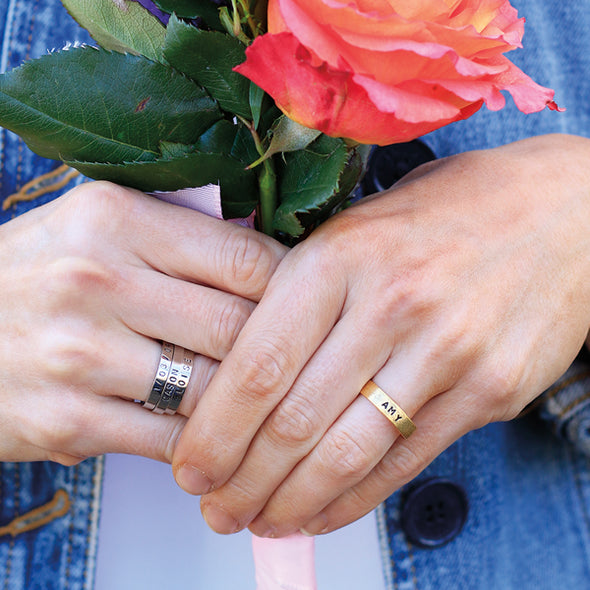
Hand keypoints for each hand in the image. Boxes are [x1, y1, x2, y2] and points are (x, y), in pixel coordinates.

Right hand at [0, 181, 285, 464]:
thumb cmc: (39, 272)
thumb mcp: (98, 226)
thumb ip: (179, 238)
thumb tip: (267, 264)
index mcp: (116, 220)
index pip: (243, 257)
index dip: (291, 286)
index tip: (306, 304)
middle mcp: (96, 282)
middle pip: (236, 326)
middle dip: (280, 351)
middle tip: (301, 359)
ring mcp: (79, 356)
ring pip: (211, 390)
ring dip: (248, 403)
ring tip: (268, 401)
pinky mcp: (66, 420)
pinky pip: (171, 441)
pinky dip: (206, 442)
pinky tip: (218, 434)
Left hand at [172, 134, 589, 536]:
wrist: (563, 211)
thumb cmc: (449, 212)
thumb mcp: (361, 223)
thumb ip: (303, 286)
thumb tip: (242, 361)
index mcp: (341, 256)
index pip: (258, 364)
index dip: (214, 430)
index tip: (191, 465)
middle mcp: (391, 304)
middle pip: (295, 420)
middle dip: (243, 480)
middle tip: (215, 508)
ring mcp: (447, 350)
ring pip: (348, 454)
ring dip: (293, 502)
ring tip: (261, 521)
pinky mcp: (490, 389)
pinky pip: (406, 461)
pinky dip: (354, 499)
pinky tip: (322, 512)